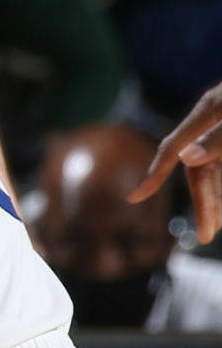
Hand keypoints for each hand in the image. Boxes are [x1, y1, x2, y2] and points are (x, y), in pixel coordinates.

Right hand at [131, 81, 221, 242]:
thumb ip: (218, 140)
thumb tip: (185, 160)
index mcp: (209, 112)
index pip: (173, 150)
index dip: (153, 174)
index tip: (135, 198)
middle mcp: (216, 121)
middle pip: (199, 167)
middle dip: (203, 201)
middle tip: (207, 235)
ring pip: (217, 168)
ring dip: (217, 197)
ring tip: (218, 224)